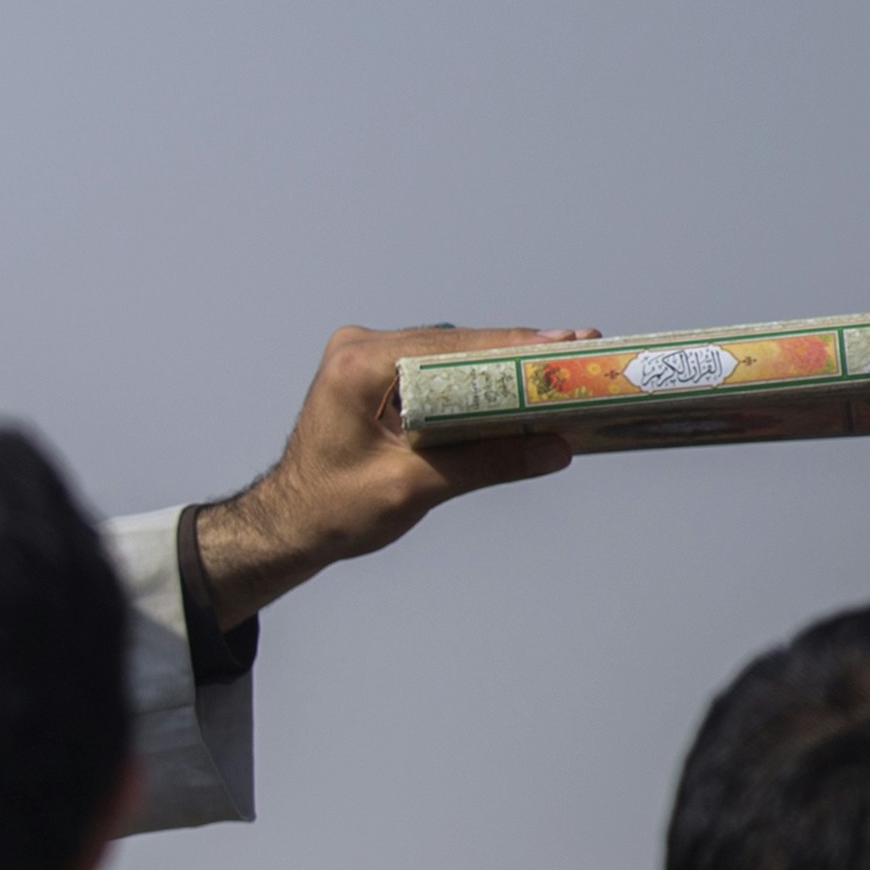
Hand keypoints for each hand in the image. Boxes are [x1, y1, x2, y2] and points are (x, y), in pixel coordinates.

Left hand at [187, 325, 574, 627]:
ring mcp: (365, 357)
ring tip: (560, 367)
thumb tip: (556, 449)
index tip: (568, 344)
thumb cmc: (332, 510)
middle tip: (581, 350)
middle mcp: (359, 348)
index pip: (453, 348)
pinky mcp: (375, 374)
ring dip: (501, 366)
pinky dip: (476, 379)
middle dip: (519, 354)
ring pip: (450, 354)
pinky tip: (517, 386)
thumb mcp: (414, 488)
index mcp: (358, 366)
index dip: (516, 348)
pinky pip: (436, 368)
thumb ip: (486, 464)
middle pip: (457, 345)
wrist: (289, 526)